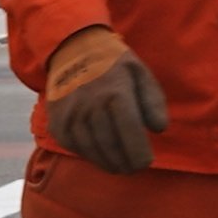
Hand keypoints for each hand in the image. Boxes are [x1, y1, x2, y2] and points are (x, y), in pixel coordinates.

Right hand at [41, 26, 169, 174]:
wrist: (72, 50)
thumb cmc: (114, 65)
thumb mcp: (141, 73)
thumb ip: (153, 101)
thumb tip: (159, 128)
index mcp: (116, 93)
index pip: (131, 134)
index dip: (140, 154)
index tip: (146, 162)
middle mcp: (91, 106)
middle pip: (112, 148)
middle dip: (126, 164)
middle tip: (134, 168)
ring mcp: (71, 116)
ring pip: (93, 152)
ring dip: (108, 164)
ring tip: (120, 166)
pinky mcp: (58, 124)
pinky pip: (75, 148)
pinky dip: (90, 155)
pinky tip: (100, 154)